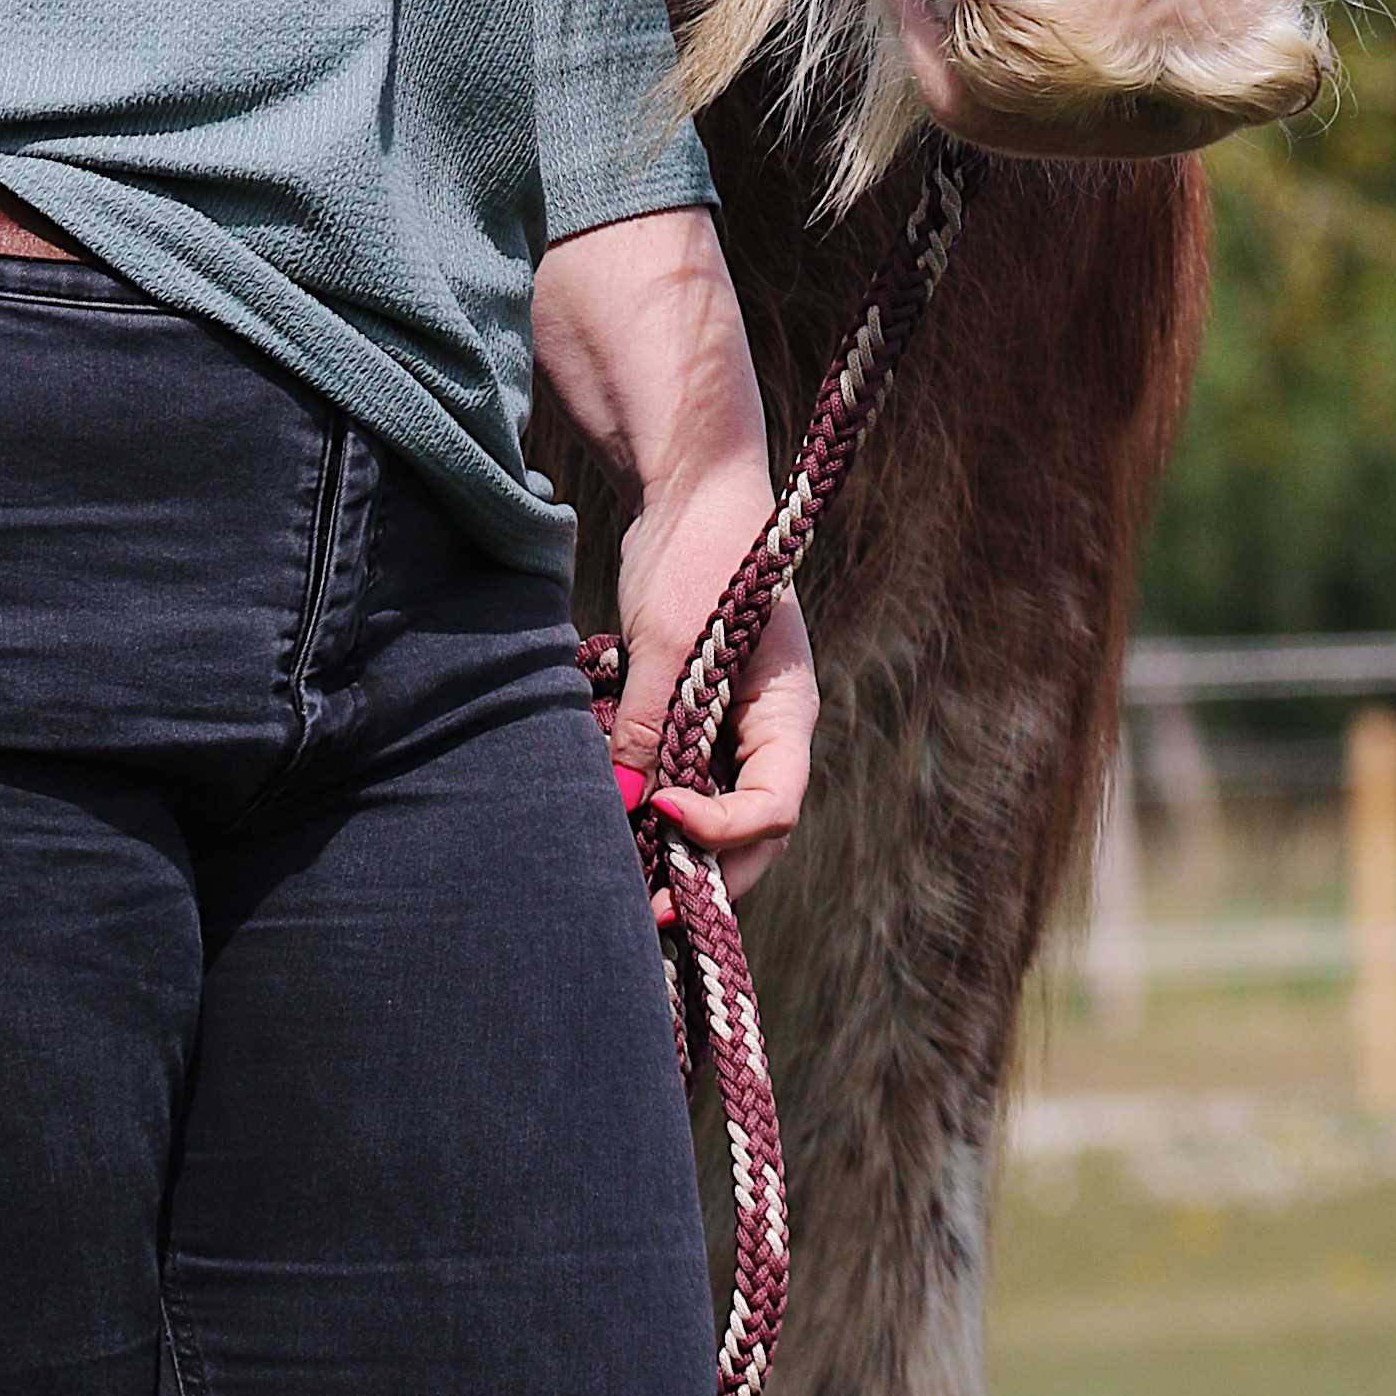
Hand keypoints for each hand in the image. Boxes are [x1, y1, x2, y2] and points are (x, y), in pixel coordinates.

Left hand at [607, 463, 820, 908]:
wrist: (689, 487)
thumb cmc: (700, 553)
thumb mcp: (672, 640)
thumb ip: (653, 724)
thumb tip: (629, 806)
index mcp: (786, 713)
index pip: (774, 806)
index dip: (723, 831)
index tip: (663, 812)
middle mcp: (764, 730)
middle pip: (748, 830)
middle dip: (701, 873)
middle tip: (645, 909)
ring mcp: (727, 724)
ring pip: (709, 809)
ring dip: (670, 845)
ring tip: (622, 880)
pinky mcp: (687, 710)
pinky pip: (677, 773)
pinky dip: (647, 798)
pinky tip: (608, 814)